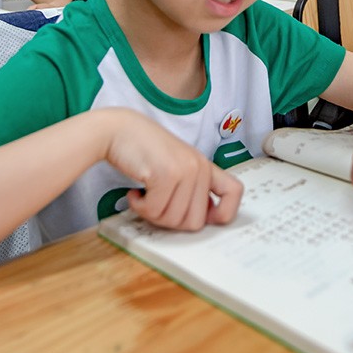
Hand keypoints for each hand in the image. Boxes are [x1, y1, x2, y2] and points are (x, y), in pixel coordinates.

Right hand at [105, 110, 242, 229]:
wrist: (118, 130)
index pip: (234, 192)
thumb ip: (191, 189)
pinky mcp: (166, 174)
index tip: (202, 217)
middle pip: (195, 222)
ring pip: (173, 220)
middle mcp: (200, 167)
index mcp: (205, 166)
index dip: (223, 214)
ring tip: (144, 195)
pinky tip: (134, 192)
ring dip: (152, 214)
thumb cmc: (143, 149)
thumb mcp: (176, 166)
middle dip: (170, 221)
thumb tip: (199, 220)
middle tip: (156, 204)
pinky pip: (154, 210)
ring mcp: (185, 170)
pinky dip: (140, 207)